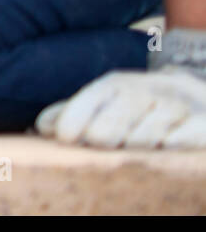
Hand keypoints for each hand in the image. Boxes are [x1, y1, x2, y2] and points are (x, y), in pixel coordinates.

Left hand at [35, 68, 205, 147]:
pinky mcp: (203, 121)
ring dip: (141, 136)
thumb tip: (42, 125)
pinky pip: (192, 130)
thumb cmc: (136, 107)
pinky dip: (180, 137)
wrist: (192, 96)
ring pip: (158, 120)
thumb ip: (73, 114)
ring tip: (131, 145)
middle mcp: (148, 91)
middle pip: (126, 106)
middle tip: (98, 141)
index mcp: (118, 86)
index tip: (64, 136)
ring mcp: (178, 106)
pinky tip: (167, 144)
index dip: (78, 113)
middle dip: (109, 126)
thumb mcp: (104, 104)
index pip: (97, 95)